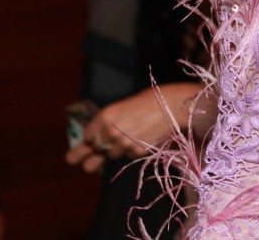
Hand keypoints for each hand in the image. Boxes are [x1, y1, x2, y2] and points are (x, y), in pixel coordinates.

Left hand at [65, 83, 200, 172]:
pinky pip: (129, 155)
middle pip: (94, 152)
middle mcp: (110, 132)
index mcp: (104, 116)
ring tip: (132, 136)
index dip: (90, 140)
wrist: (171, 105)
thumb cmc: (147, 101)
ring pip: (113, 155)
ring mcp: (123, 144)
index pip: (87, 137)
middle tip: (90, 159)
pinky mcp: (137, 152)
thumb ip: (106, 123)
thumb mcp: (121, 108)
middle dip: (92, 157)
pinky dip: (134, 150)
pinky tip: (143, 137)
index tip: (91, 143)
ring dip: (118, 149)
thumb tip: (95, 139)